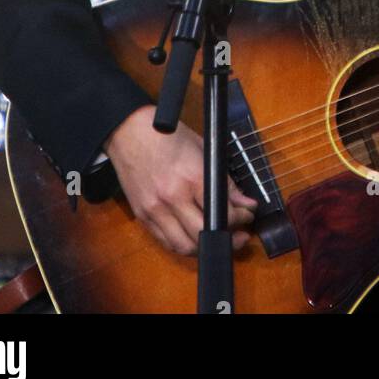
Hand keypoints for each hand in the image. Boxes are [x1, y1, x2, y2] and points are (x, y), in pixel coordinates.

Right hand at [104, 106, 258, 255]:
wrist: (130, 132)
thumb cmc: (169, 136)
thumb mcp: (205, 150)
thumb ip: (225, 181)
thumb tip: (245, 202)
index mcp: (192, 178)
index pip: (222, 213)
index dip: (240, 218)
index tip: (248, 216)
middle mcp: (173, 198)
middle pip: (204, 235)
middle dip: (228, 238)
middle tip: (239, 234)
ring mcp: (155, 210)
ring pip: (183, 246)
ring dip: (205, 247)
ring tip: (218, 239)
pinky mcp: (142, 216)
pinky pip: (164, 241)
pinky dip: (183, 244)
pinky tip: (195, 237)